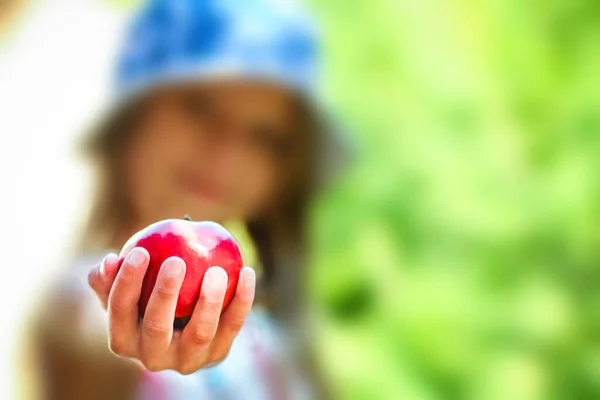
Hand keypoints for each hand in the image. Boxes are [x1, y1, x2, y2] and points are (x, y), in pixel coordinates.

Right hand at [87, 247, 255, 374]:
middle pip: (157, 328)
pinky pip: (232, 325)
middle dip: (164, 294)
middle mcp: (153, 358)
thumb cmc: (145, 298)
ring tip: (216, 270)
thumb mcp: (125, 288)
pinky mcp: (217, 354)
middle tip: (175, 261)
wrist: (182, 328)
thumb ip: (111, 275)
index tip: (140, 251)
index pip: (119, 311)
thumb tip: (109, 260)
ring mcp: (188, 360)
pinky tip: (247, 272)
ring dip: (209, 301)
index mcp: (124, 340)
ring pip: (200, 333)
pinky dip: (241, 300)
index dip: (126, 282)